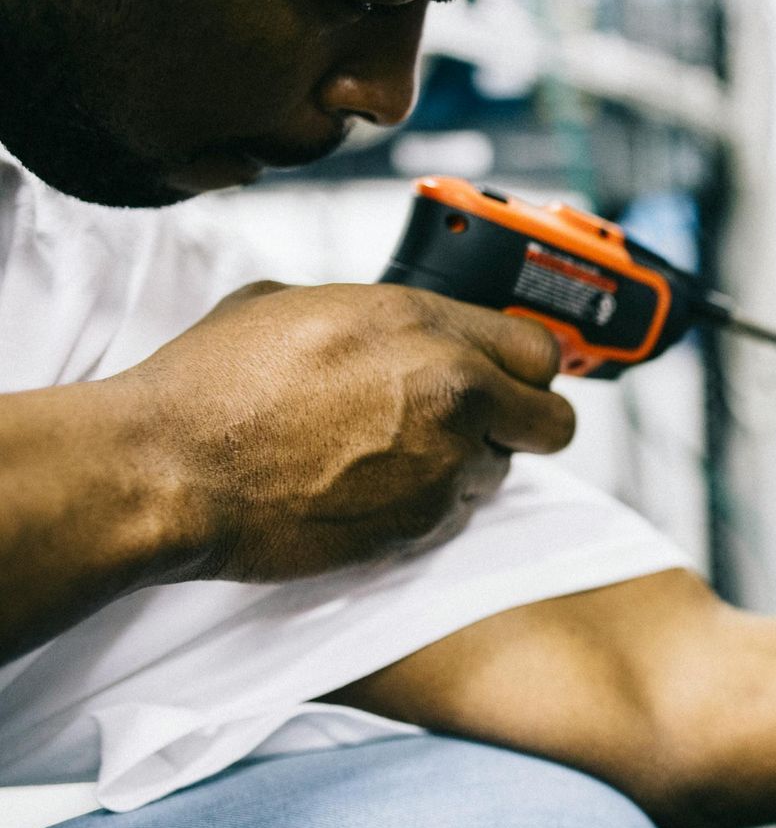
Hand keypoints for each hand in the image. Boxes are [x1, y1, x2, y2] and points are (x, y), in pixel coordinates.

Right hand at [120, 281, 575, 581]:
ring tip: (398, 454)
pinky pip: (456, 512)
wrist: (171, 470)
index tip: (508, 376)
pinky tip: (372, 487)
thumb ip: (376, 317)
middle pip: (553, 420)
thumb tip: (397, 327)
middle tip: (488, 424)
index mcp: (426, 325)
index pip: (539, 349)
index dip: (525, 366)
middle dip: (528, 422)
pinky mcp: (422, 524)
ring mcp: (444, 465)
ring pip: (504, 470)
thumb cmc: (213, 386)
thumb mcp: (293, 304)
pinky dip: (430, 503)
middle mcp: (453, 392)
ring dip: (469, 464)